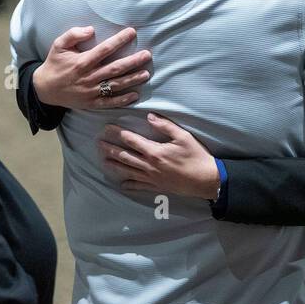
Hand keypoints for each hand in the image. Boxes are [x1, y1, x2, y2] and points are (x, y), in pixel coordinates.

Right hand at [32, 26, 150, 109]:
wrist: (45, 89)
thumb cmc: (54, 64)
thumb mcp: (58, 45)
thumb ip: (73, 34)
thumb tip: (91, 29)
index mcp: (82, 62)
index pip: (104, 49)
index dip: (119, 40)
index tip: (132, 32)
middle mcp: (88, 77)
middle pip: (114, 68)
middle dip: (132, 61)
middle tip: (147, 55)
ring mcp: (91, 91)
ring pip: (115, 85)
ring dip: (132, 80)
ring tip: (146, 74)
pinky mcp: (91, 103)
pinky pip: (109, 102)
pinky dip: (123, 100)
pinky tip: (135, 95)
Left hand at [98, 113, 220, 199]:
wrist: (206, 180)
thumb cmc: (196, 156)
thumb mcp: (183, 137)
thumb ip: (165, 126)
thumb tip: (149, 116)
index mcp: (155, 151)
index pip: (131, 140)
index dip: (117, 133)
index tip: (106, 128)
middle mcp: (149, 165)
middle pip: (125, 156)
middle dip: (110, 149)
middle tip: (98, 144)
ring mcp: (152, 178)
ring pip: (128, 171)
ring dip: (115, 165)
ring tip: (104, 161)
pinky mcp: (157, 187)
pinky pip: (139, 186)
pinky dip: (129, 185)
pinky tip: (122, 184)